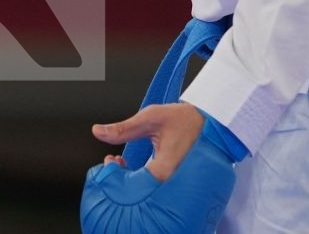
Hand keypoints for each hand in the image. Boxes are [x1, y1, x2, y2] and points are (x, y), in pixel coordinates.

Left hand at [91, 102, 205, 181]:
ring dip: (129, 178)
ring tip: (121, 163)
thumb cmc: (185, 119)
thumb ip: (123, 128)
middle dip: (119, 177)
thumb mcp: (150, 118)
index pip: (130, 184)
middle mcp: (170, 182)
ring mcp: (174, 184)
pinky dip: (141, 178)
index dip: (114, 174)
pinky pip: (153, 186)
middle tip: (114, 161)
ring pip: (144, 189)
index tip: (110, 160)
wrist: (211, 122)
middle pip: (136, 191)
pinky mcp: (175, 182)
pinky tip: (136, 167)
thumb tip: (98, 131)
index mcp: (163, 170)